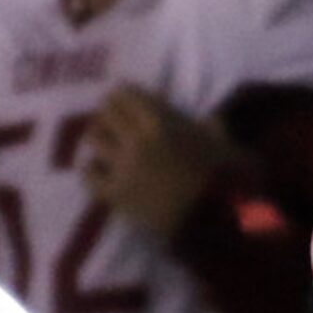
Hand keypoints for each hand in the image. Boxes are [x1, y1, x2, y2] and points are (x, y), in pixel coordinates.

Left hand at [81, 86, 247, 240]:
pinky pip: (89, 176)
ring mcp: (124, 166)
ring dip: (98, 139)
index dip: (122, 96)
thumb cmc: (223, 177)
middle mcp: (136, 137)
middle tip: (112, 123)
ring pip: (93, 138)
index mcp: (159, 119)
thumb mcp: (223, 141)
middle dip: (108, 115)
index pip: (124, 93)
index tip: (124, 101)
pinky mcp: (117, 195)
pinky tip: (95, 171)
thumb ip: (211, 125)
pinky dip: (90, 171)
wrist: (212, 220)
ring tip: (104, 145)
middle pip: (105, 111)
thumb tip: (210, 122)